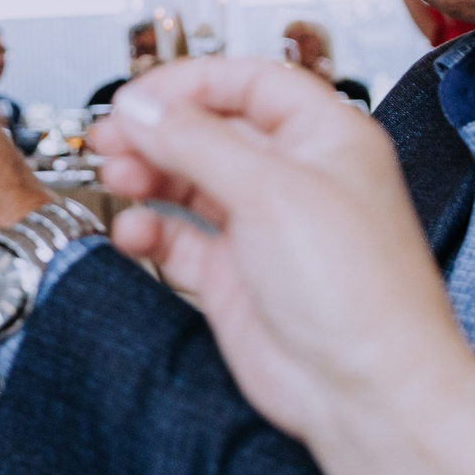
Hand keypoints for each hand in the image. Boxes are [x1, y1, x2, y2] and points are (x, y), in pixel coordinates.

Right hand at [91, 59, 470, 445]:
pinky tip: (136, 235)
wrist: (365, 392)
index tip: (140, 96)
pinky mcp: (235, 277)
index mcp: (326, 140)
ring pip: (189, 182)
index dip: (191, 83)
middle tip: (109, 136)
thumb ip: (195, 142)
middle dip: (157, 130)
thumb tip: (142, 106)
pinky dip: (152, 232)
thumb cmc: (360, 294)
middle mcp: (295, 179)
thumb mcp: (270, 193)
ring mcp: (263, 229)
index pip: (250, 83)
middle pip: (210, 130)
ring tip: (117, 179)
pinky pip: (179, 240)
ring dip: (148, 176)